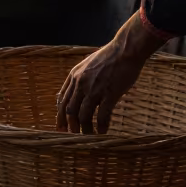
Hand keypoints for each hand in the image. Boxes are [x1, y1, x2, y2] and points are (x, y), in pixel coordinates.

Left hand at [56, 12, 166, 133]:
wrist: (125, 49)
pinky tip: (103, 132)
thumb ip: (79, 78)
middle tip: (72, 136)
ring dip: (85, 129)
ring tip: (88, 137)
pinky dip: (101, 127)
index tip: (61, 127)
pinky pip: (101, 115)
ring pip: (83, 116)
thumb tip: (74, 91)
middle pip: (69, 111)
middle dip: (69, 126)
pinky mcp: (109, 93)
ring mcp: (94, 89)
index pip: (61, 100)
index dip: (60, 116)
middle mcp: (81, 84)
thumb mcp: (87, 64)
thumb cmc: (110, 57)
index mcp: (74, 76)